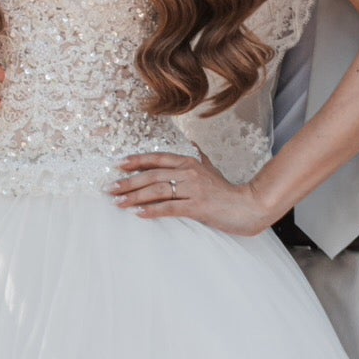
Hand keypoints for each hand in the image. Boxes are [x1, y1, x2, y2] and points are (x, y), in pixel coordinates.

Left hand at [110, 149, 269, 235]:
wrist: (248, 206)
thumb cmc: (226, 191)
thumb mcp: (211, 169)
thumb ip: (198, 157)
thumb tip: (192, 144)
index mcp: (189, 162)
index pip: (157, 158)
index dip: (136, 161)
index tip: (117, 166)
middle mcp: (189, 173)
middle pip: (152, 174)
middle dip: (128, 182)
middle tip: (110, 189)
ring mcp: (193, 189)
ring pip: (157, 190)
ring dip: (135, 197)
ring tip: (118, 203)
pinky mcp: (198, 206)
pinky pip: (170, 208)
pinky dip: (152, 210)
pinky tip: (139, 214)